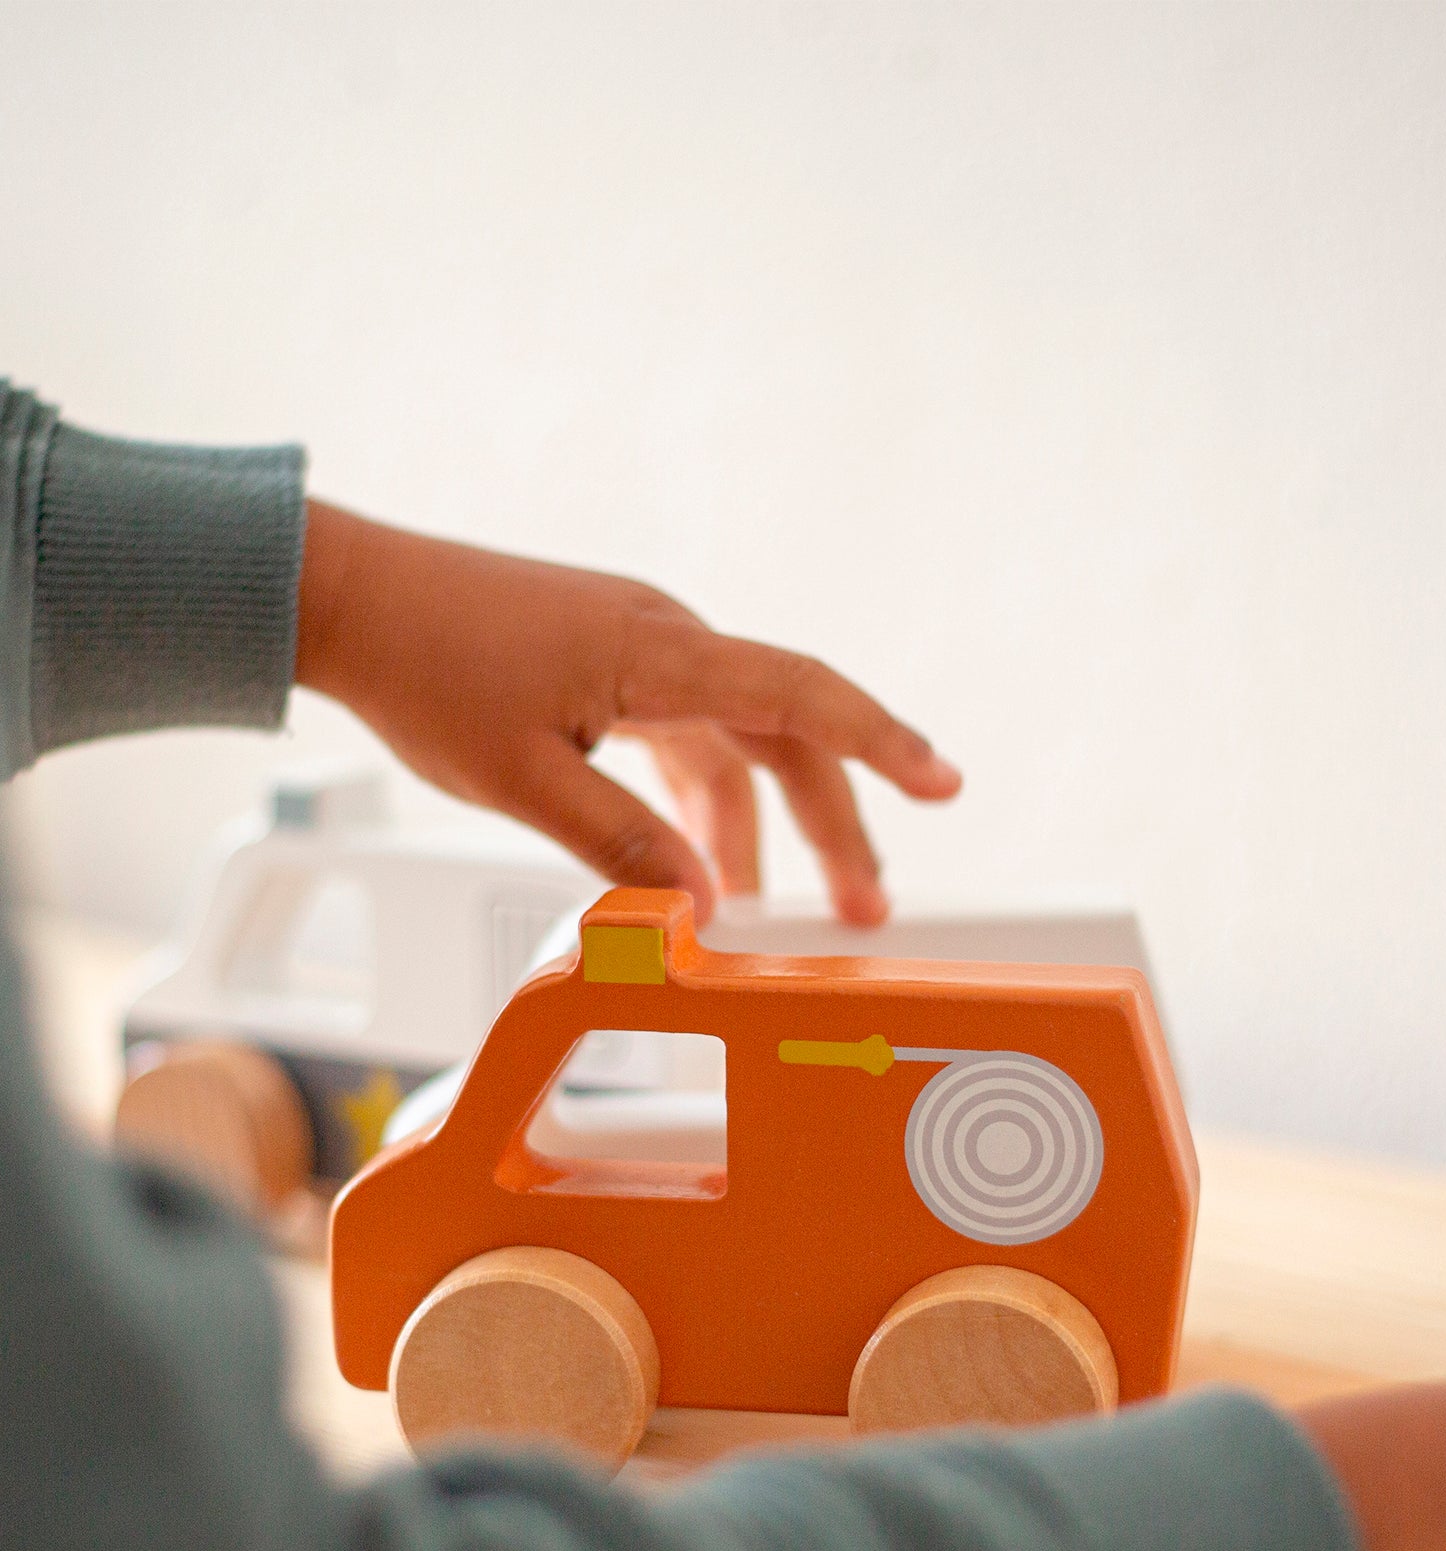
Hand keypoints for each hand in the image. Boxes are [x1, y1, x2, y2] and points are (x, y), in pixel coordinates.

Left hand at [295, 501, 960, 921]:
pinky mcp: (609, 663)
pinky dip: (702, 800)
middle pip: (783, 735)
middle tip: (861, 907)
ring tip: (779, 906)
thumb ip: (618, 840)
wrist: (351, 598)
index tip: (943, 784)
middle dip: (831, 824)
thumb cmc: (423, 668)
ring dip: (762, 825)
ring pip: (733, 743)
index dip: (881, 742)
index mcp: (656, 654)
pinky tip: (702, 859)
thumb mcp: (521, 778)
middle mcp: (664, 639)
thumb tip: (698, 903)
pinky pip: (684, 735)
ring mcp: (639, 649)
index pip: (800, 697)